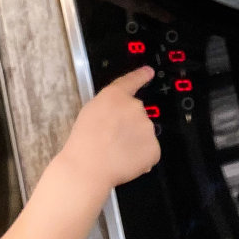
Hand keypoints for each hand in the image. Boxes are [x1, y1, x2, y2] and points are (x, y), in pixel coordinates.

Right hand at [59, 69, 160, 191]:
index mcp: (116, 95)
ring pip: (143, 133)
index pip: (132, 81)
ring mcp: (147, 127)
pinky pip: (150, 151)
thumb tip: (118, 113)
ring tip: (117, 153)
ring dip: (135, 141)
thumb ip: (109, 106)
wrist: (89, 166)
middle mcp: (135, 107)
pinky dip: (142, 157)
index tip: (149, 72)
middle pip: (137, 114)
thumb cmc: (84, 141)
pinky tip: (126, 161)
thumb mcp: (90, 111)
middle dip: (129, 124)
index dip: (141, 75)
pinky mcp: (154, 147)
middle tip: (113, 139)